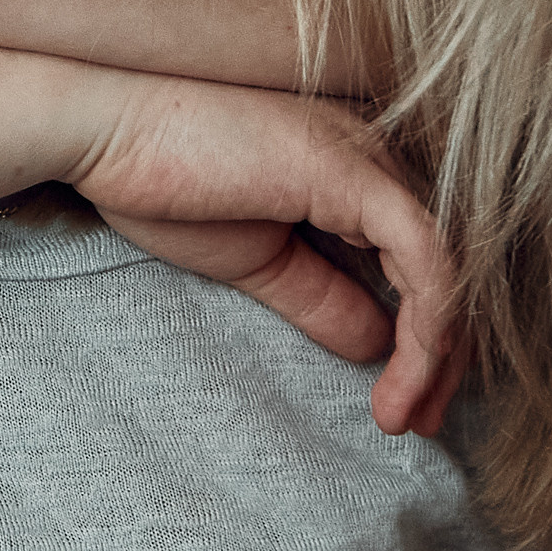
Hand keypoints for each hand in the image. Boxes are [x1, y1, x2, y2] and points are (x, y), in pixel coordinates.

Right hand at [65, 73, 463, 435]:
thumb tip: (374, 344)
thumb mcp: (256, 260)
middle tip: (421, 422)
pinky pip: (426, 257)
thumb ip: (319, 295)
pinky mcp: (354, 173)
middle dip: (448, 355)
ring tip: (409, 415)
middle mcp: (375, 156)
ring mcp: (370, 159)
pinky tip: (404, 377)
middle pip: (449, 263)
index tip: (406, 405)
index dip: (428, 338)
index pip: (422, 259)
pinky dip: (429, 325)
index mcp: (352, 171)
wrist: (102, 128)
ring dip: (440, 352)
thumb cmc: (160, 177)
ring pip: (448, 265)